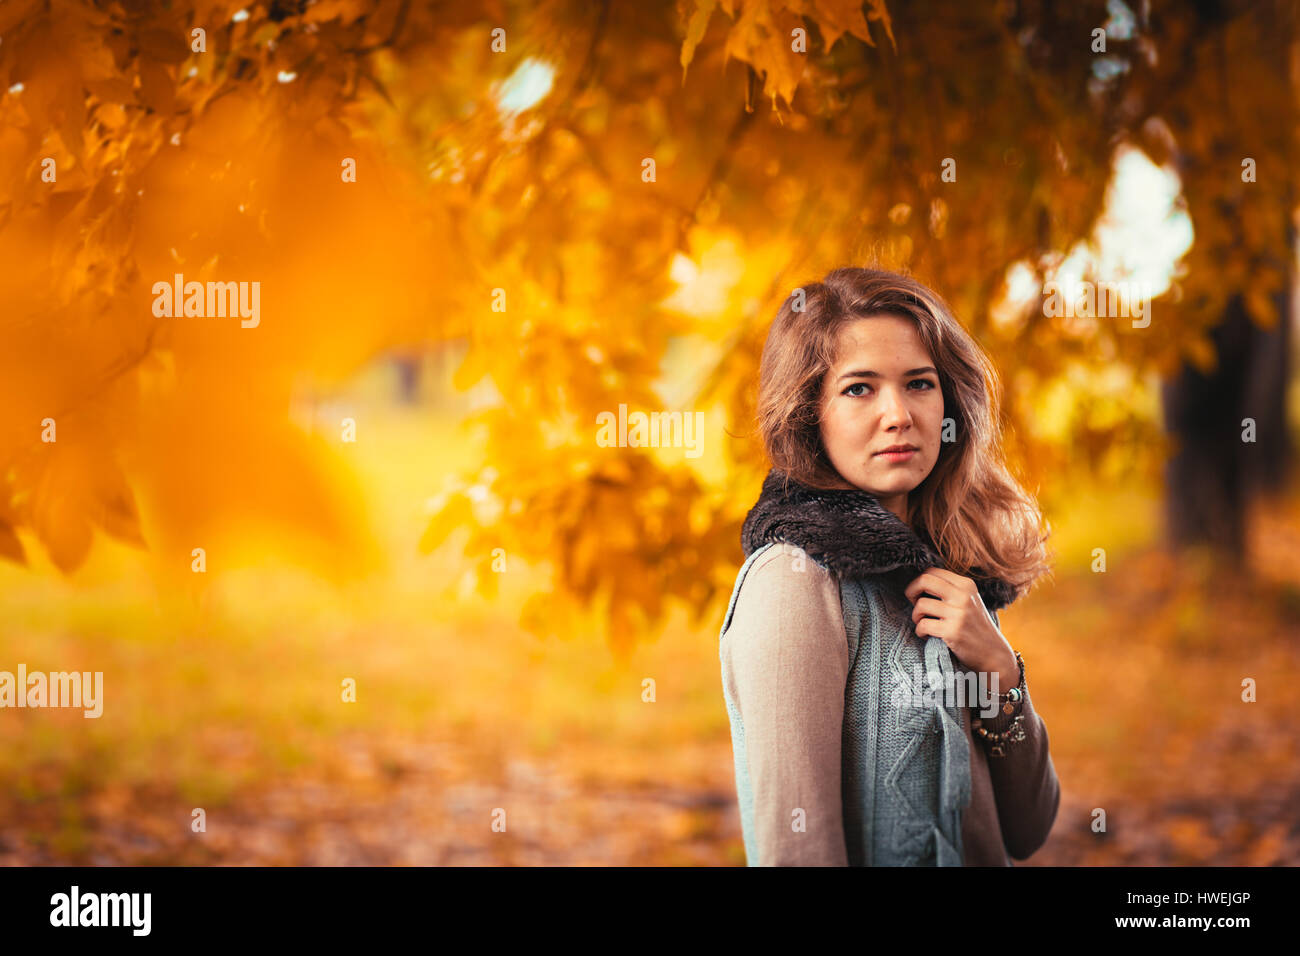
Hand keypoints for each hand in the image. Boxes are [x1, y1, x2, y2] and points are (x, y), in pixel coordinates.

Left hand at [904, 567, 1017, 690]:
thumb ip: (950, 590)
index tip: (919, 594)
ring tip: (923, 623)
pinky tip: (926, 635)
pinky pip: (923, 625)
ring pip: (921, 604)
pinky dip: (920, 631)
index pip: (932, 571)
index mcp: (966, 585)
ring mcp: (958, 614)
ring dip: (916, 616)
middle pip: (924, 580)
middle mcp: (963, 596)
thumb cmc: (976, 627)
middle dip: (911, 591)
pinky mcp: (952, 631)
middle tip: (914, 604)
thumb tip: (919, 582)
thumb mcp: (969, 601)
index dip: (919, 582)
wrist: (994, 653)